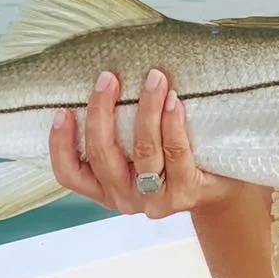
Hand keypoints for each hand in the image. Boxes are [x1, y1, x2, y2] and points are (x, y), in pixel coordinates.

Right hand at [48, 67, 237, 219]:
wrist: (218, 190)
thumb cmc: (170, 161)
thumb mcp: (134, 156)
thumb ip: (117, 134)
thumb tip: (103, 83)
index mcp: (104, 188)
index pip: (69, 174)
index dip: (60, 144)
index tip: (62, 110)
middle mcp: (125, 197)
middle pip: (103, 155)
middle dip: (102, 111)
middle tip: (108, 78)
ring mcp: (155, 199)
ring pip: (142, 150)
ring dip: (146, 109)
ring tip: (153, 78)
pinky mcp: (185, 192)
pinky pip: (175, 153)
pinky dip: (172, 123)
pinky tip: (173, 101)